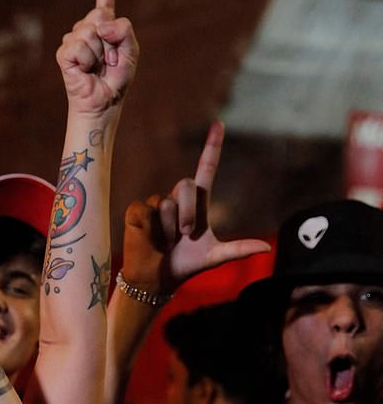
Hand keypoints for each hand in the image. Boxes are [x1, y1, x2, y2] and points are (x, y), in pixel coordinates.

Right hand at [57, 0, 137, 116]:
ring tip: (97, 68)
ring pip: (90, 32)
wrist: (102, 105)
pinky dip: (87, 59)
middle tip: (109, 61)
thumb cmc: (116, 81)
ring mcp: (73, 39)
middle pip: (100, 14)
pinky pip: (79, 45)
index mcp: (105, 23)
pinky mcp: (65, 53)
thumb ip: (125, 31)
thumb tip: (102, 24)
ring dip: (99, 54)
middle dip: (110, 39)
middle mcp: (87, 26)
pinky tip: (86, 71)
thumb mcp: (131, 52)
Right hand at [121, 122, 269, 293]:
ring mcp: (155, 204)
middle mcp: (176, 199)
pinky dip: (150, 230)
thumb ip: (238, 250)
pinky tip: (148, 240)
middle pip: (184, 185)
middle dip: (187, 212)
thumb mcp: (213, 258)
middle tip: (183, 235)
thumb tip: (265, 248)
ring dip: (167, 228)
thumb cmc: (186, 265)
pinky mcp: (137, 211)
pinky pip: (146, 211)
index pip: (206, 168)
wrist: (156, 280)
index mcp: (197, 204)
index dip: (212, 147)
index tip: (219, 124)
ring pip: (165, 203)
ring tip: (165, 243)